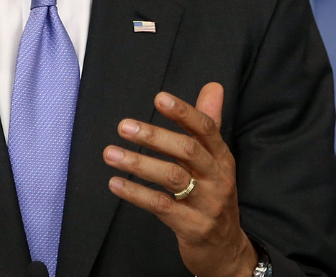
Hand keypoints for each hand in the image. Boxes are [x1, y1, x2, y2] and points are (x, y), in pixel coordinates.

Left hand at [103, 83, 257, 276]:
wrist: (225, 248)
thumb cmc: (213, 195)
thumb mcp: (216, 160)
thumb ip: (209, 123)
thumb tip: (213, 86)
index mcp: (221, 158)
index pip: (205, 129)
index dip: (183, 112)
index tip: (159, 97)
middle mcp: (217, 178)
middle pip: (187, 151)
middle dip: (154, 136)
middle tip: (124, 126)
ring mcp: (206, 204)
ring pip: (172, 178)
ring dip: (139, 163)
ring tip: (110, 153)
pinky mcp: (192, 226)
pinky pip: (161, 206)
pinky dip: (136, 193)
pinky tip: (116, 183)